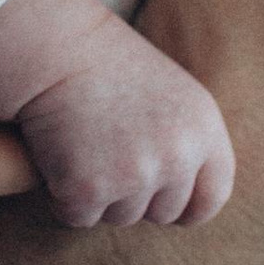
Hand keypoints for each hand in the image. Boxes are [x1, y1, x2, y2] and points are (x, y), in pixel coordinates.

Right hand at [0, 0, 233, 230]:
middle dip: (133, 196)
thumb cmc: (106, 66)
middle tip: (103, 152)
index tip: (162, 200)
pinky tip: (55, 156)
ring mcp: (134, 175)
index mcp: (203, 131)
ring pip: (120, 217)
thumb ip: (186, 145)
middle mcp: (177, 157)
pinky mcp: (88, 189)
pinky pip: (77, 217)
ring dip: (97, 194)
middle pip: (162, 214)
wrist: (53, 47)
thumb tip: (187, 204)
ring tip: (80, 145)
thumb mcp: (170, 96)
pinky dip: (61, 197)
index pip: (211, 197)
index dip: (186, 206)